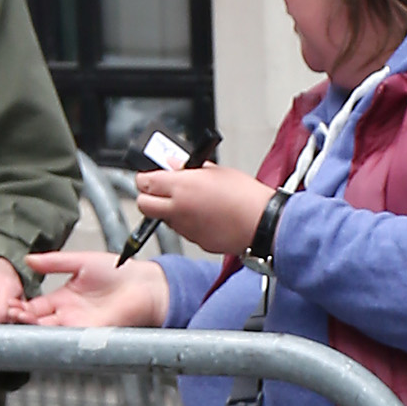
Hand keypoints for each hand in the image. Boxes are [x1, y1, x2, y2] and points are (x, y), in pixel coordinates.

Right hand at [4, 250, 170, 327]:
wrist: (147, 284)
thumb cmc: (119, 272)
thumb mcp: (80, 262)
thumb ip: (55, 262)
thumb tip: (29, 259)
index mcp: (63, 298)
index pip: (33, 306)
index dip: (18, 306)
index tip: (4, 302)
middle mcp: (68, 315)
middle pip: (35, 322)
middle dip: (17, 320)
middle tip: (2, 313)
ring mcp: (79, 325)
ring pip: (47, 331)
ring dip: (29, 327)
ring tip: (13, 319)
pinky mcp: (92, 332)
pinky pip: (68, 337)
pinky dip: (51, 335)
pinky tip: (38, 330)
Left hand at [131, 163, 271, 258]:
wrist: (263, 223)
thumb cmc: (245, 196)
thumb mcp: (216, 171)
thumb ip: (188, 168)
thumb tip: (173, 164)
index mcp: (180, 186)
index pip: (143, 182)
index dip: (146, 178)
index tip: (152, 177)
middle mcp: (178, 209)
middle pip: (144, 205)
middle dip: (148, 197)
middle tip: (161, 191)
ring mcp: (186, 228)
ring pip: (164, 219)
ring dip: (170, 211)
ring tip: (192, 203)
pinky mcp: (197, 241)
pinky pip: (184, 231)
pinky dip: (189, 224)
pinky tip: (206, 216)